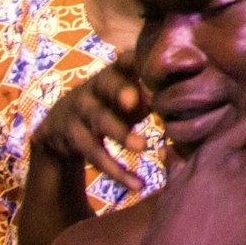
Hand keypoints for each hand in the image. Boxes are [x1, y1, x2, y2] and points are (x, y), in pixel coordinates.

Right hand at [31, 60, 161, 197]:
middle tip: (137, 101)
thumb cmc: (109, 107)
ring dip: (121, 134)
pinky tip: (137, 185)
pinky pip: (96, 155)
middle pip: (107, 86)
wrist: (60, 128)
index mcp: (113, 73)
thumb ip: (149, 96)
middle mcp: (94, 87)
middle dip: (121, 91)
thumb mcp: (126, 97)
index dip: (134, 59)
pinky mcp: (73, 137)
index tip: (150, 61)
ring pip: (100, 121)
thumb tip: (186, 102)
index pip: (124, 60)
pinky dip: (117, 171)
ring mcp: (80, 111)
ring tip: (143, 146)